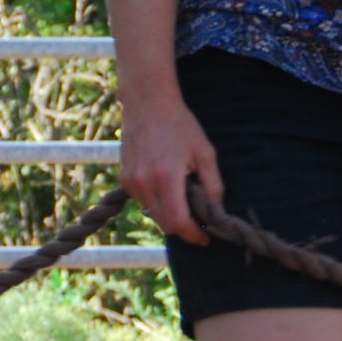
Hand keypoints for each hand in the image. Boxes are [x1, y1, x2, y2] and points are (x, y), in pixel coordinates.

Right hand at [121, 92, 222, 243]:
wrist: (148, 102)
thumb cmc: (180, 124)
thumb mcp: (205, 152)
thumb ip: (213, 185)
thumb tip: (216, 211)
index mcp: (167, 177)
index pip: (179, 222)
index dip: (194, 235)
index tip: (206, 237)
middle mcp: (144, 183)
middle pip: (165, 224)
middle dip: (184, 227)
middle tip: (199, 221)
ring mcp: (131, 181)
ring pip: (153, 214)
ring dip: (169, 213)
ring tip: (182, 193)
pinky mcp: (124, 178)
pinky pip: (143, 201)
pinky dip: (156, 201)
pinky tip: (165, 182)